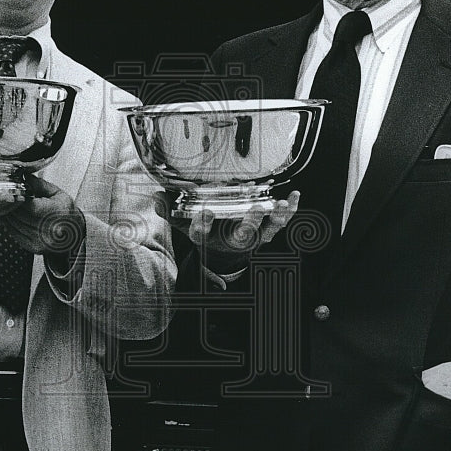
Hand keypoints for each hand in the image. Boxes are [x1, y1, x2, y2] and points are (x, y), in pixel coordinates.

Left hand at [0, 174, 85, 255]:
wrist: (74, 234)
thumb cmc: (65, 211)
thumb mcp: (57, 193)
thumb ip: (40, 185)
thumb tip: (23, 176)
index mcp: (54, 214)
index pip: (28, 205)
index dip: (17, 197)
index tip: (13, 189)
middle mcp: (46, 230)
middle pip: (18, 214)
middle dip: (10, 204)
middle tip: (4, 194)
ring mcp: (39, 241)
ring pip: (13, 224)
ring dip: (7, 213)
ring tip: (5, 204)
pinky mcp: (32, 247)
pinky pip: (14, 233)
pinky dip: (9, 224)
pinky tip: (9, 216)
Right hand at [159, 190, 299, 266]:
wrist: (224, 253)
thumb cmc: (205, 232)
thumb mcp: (183, 223)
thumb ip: (170, 210)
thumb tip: (156, 196)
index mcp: (208, 239)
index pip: (203, 234)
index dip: (203, 224)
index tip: (205, 212)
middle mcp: (231, 240)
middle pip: (242, 234)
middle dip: (250, 221)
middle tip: (256, 207)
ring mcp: (252, 237)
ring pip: (266, 231)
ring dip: (275, 218)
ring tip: (280, 203)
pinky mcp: (265, 232)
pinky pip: (280, 223)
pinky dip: (289, 212)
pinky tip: (294, 197)